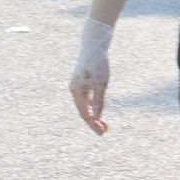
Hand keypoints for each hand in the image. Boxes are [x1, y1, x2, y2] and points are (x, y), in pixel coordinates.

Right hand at [70, 17, 113, 135]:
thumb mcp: (101, 84)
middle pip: (83, 111)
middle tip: (104, 131)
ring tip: (104, 124)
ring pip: (84, 106)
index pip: (84, 114)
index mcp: (76, 92)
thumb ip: (98, 101)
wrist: (94, 47)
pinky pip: (86, 99)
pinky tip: (98, 110)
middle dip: (94, 122)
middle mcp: (74, 91)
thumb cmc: (98, 65)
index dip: (93, 125)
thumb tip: (96, 118)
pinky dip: (92, 106)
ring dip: (94, 115)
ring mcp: (77, 86)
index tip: (102, 133)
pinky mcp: (82, 82)